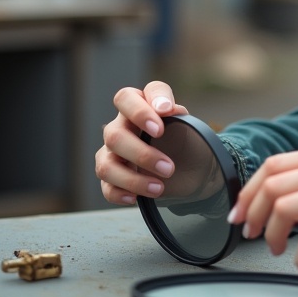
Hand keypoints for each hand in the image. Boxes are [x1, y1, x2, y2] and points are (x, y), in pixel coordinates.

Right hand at [95, 81, 188, 204]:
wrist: (191, 166)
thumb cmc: (182, 136)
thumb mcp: (186, 121)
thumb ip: (176, 112)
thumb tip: (166, 108)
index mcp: (136, 107)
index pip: (125, 98)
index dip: (139, 112)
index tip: (160, 129)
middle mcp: (119, 128)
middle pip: (114, 136)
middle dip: (142, 155)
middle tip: (169, 168)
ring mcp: (112, 154)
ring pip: (106, 166)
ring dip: (132, 180)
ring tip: (159, 188)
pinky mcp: (113, 178)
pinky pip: (107, 188)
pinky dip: (120, 194)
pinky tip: (136, 198)